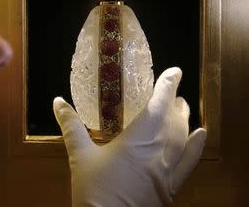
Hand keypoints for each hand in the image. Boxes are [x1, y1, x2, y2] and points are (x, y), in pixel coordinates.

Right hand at [53, 67, 206, 206]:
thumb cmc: (93, 189)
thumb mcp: (79, 155)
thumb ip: (70, 126)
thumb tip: (57, 102)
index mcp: (138, 140)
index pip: (159, 105)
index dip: (167, 85)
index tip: (174, 71)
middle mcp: (158, 151)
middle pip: (174, 120)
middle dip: (174, 102)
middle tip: (170, 90)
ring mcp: (168, 170)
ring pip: (183, 138)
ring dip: (184, 119)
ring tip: (181, 107)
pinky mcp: (171, 187)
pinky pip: (190, 163)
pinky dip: (198, 146)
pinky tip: (202, 134)